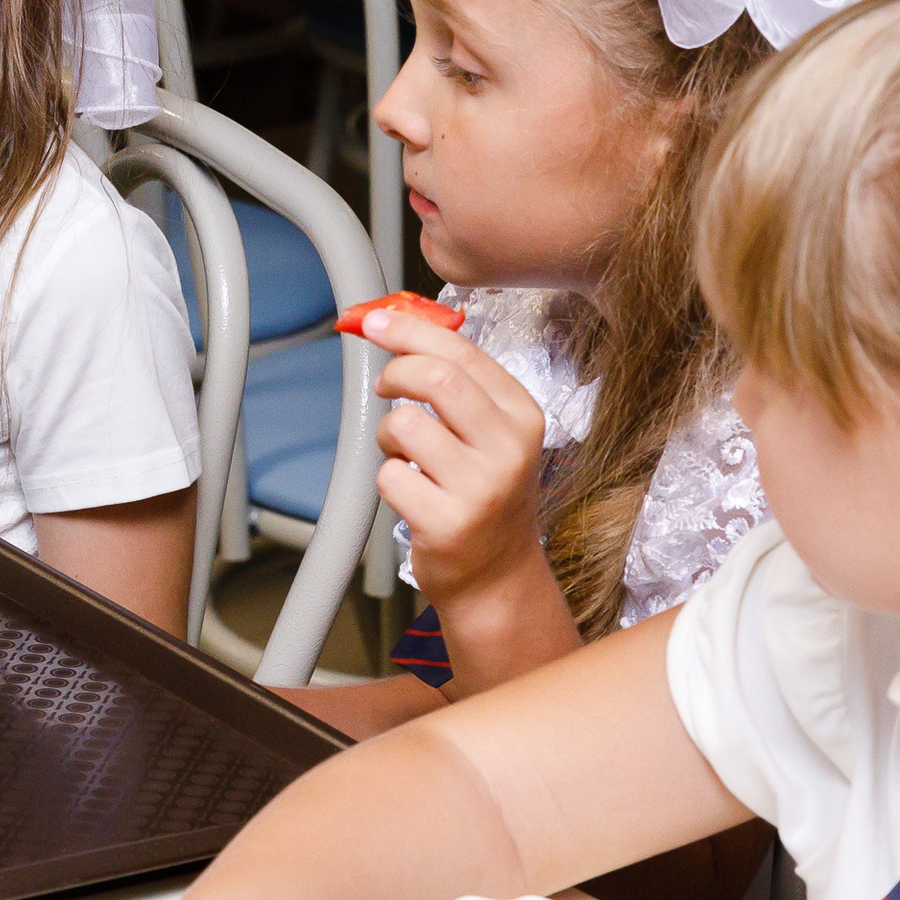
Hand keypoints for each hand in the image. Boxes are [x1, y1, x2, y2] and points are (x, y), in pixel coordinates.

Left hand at [361, 310, 549, 608]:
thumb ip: (459, 383)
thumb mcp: (492, 434)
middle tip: (386, 385)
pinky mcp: (447, 523)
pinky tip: (412, 492)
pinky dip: (388, 478)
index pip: (463, 353)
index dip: (412, 331)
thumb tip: (398, 325)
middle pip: (436, 378)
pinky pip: (389, 475)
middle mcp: (508, 449)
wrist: (498, 576)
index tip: (377, 322)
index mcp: (522, 416)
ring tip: (406, 455)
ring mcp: (480, 488)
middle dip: (396, 371)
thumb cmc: (485, 495)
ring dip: (389, 434)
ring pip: (404, 425)